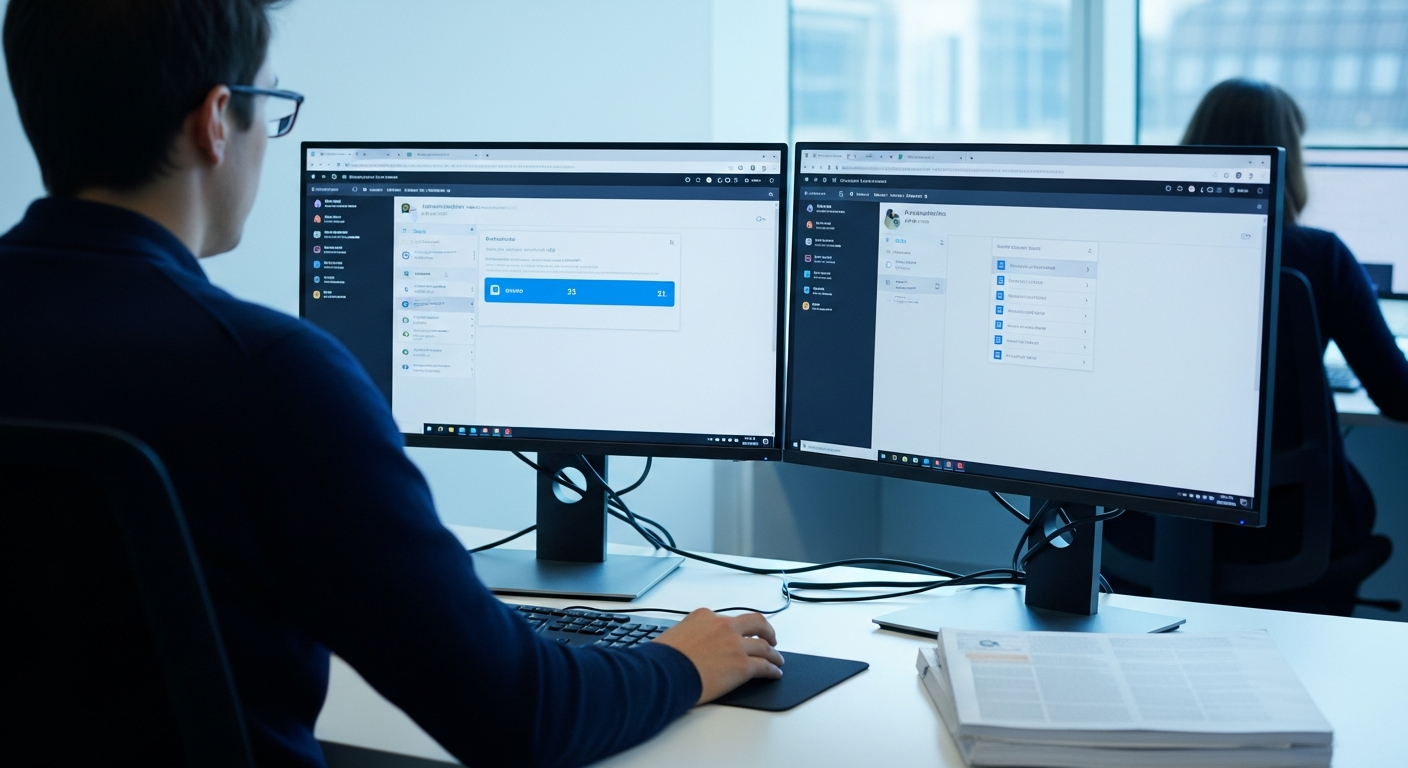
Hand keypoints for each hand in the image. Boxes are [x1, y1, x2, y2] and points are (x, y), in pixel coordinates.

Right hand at [652, 609, 783, 703]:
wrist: (663, 673)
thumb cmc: (662, 659)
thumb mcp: (672, 636)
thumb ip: (687, 636)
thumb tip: (686, 647)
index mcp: (705, 617)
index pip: (727, 619)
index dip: (736, 628)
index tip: (738, 633)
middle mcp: (723, 626)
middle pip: (755, 623)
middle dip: (765, 630)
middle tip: (769, 637)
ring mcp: (735, 645)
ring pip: (764, 646)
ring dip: (773, 653)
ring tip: (777, 659)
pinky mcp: (742, 665)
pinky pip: (764, 666)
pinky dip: (772, 670)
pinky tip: (774, 673)